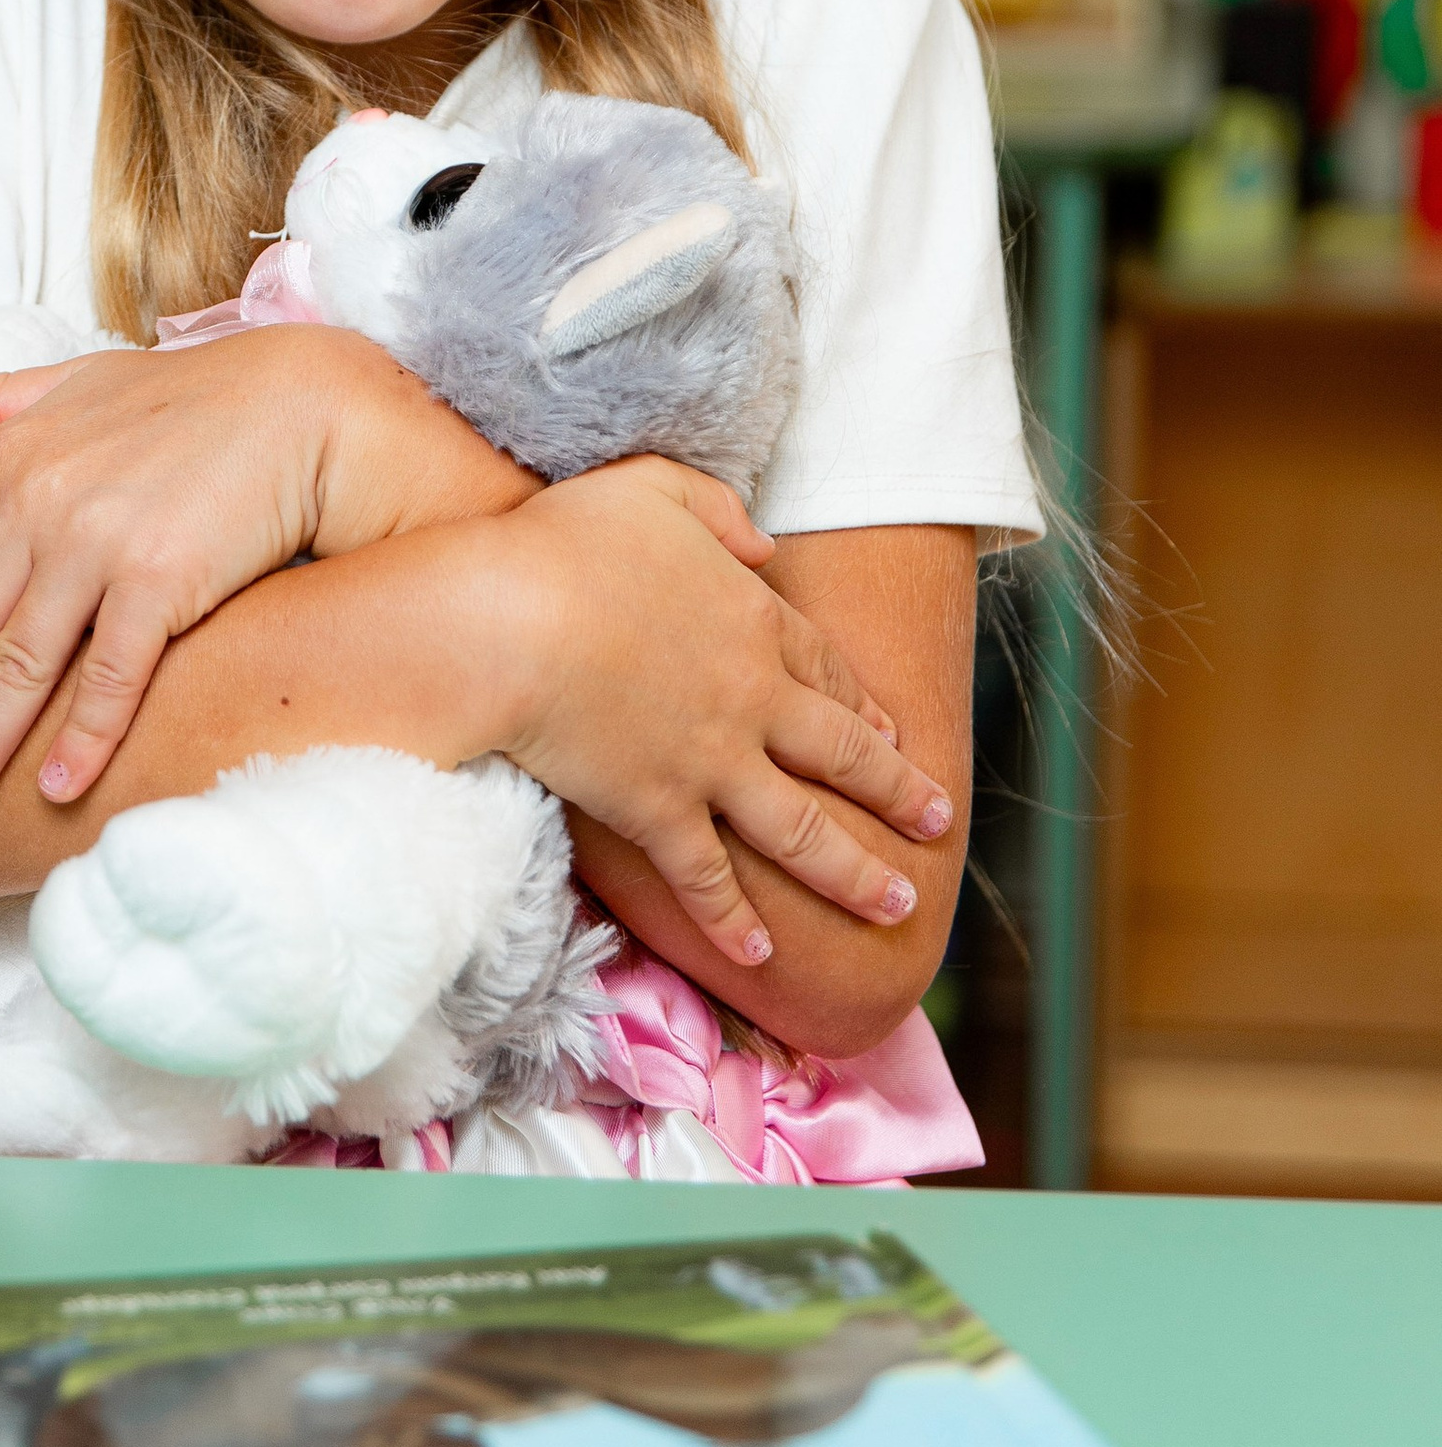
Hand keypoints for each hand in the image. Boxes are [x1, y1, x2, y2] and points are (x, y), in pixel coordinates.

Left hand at [0, 327, 394, 819]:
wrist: (302, 406)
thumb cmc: (193, 399)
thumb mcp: (78, 379)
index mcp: (11, 460)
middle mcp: (41, 502)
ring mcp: (98, 542)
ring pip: (20, 664)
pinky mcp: (162, 580)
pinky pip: (108, 677)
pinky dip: (79, 738)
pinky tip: (53, 788)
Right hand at [494, 459, 952, 970]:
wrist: (510, 622)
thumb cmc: (566, 545)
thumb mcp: (650, 490)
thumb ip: (714, 508)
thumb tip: (762, 541)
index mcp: (753, 621)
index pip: (824, 668)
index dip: (860, 703)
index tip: (890, 734)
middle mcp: (752, 700)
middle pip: (843, 755)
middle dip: (897, 793)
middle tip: (937, 823)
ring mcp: (711, 763)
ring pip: (804, 832)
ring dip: (856, 874)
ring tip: (898, 905)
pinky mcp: (658, 812)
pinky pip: (708, 879)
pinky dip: (736, 921)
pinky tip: (762, 955)